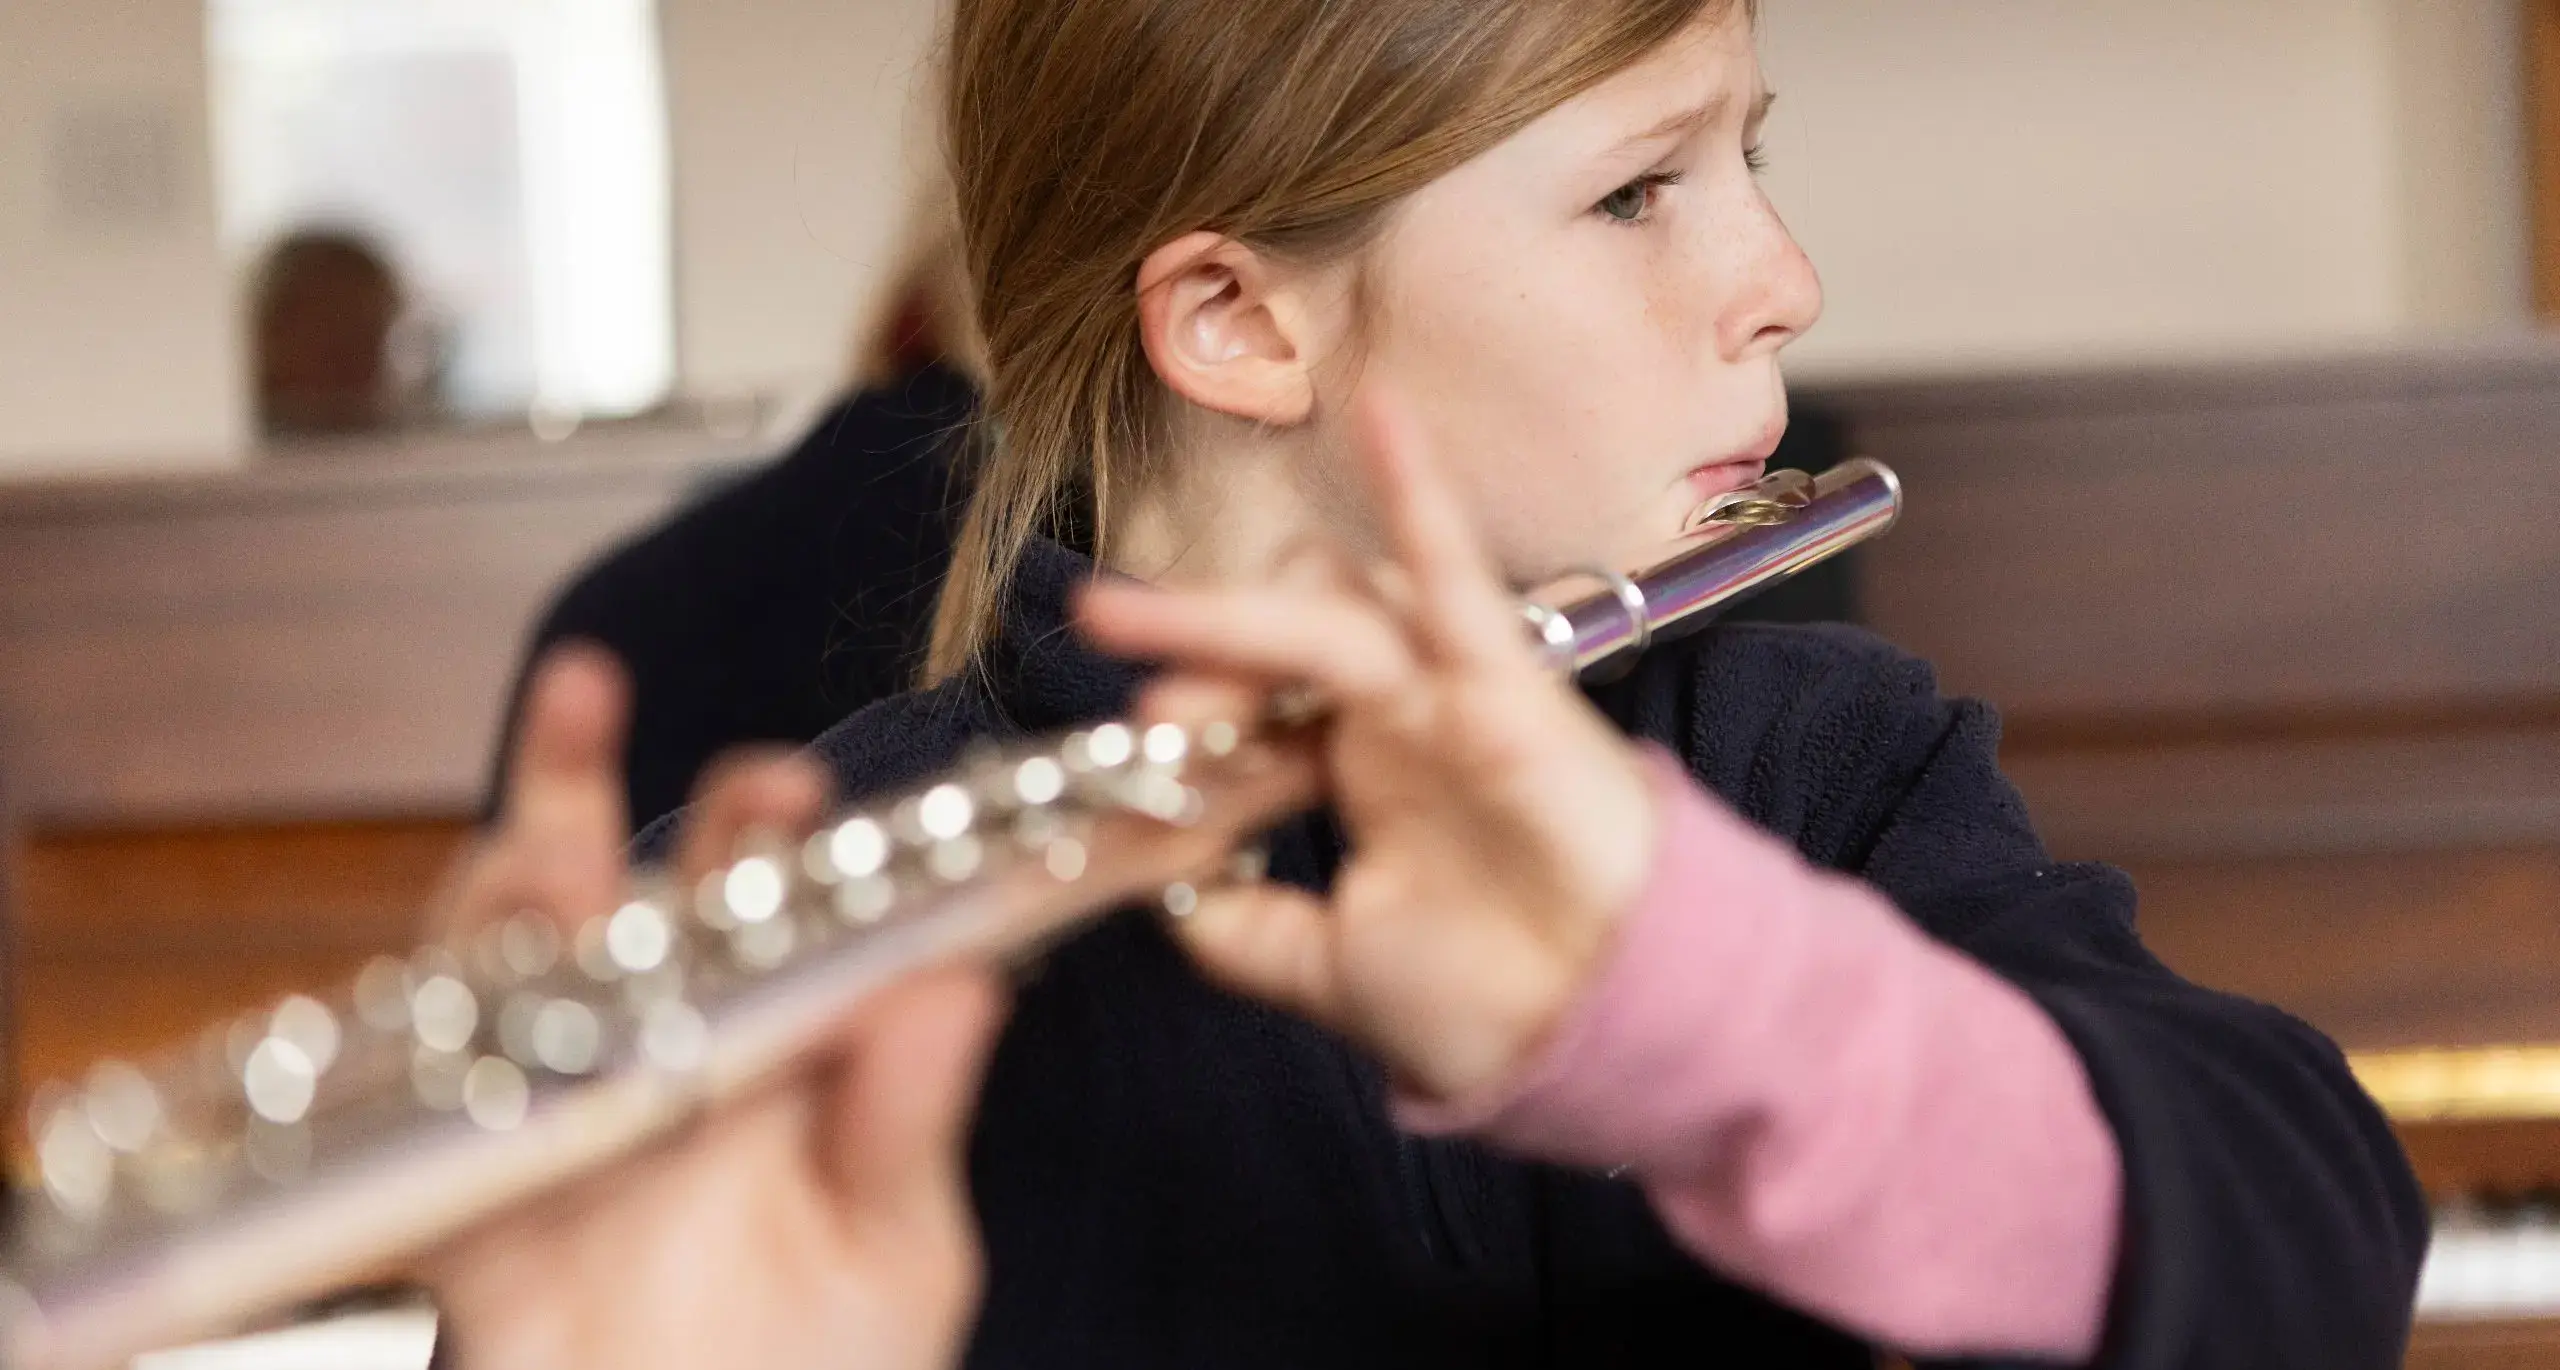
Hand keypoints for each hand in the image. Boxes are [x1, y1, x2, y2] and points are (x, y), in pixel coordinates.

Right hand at [418, 649, 1006, 1369]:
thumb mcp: (891, 1260)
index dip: (765, 826)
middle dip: (602, 792)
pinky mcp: (464, 1195)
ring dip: (514, 882)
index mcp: (783, 1058)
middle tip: (619, 713)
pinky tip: (464, 976)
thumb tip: (958, 987)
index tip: (782, 784)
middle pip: (627, 894)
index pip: (771, 904)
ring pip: (512, 960)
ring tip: (542, 858)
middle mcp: (667, 1062)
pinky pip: (421, 1087)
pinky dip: (428, 1022)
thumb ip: (906, 1128)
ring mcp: (560, 1114)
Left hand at [1074, 385, 1659, 1103]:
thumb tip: (1156, 890)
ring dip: (1235, 612)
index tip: (1125, 755)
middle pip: (1277, 635)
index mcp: (1360, 770)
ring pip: (1328, 607)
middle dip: (1195, 654)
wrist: (1602, 1033)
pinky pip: (1453, 573)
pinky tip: (1380, 413)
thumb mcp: (1320, 969)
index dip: (1187, 714)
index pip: (1255, 700)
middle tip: (1141, 710)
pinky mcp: (1502, 683)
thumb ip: (1235, 925)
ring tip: (1147, 624)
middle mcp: (1397, 716)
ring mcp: (1447, 691)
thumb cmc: (1489, 1006)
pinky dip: (1416, 492)